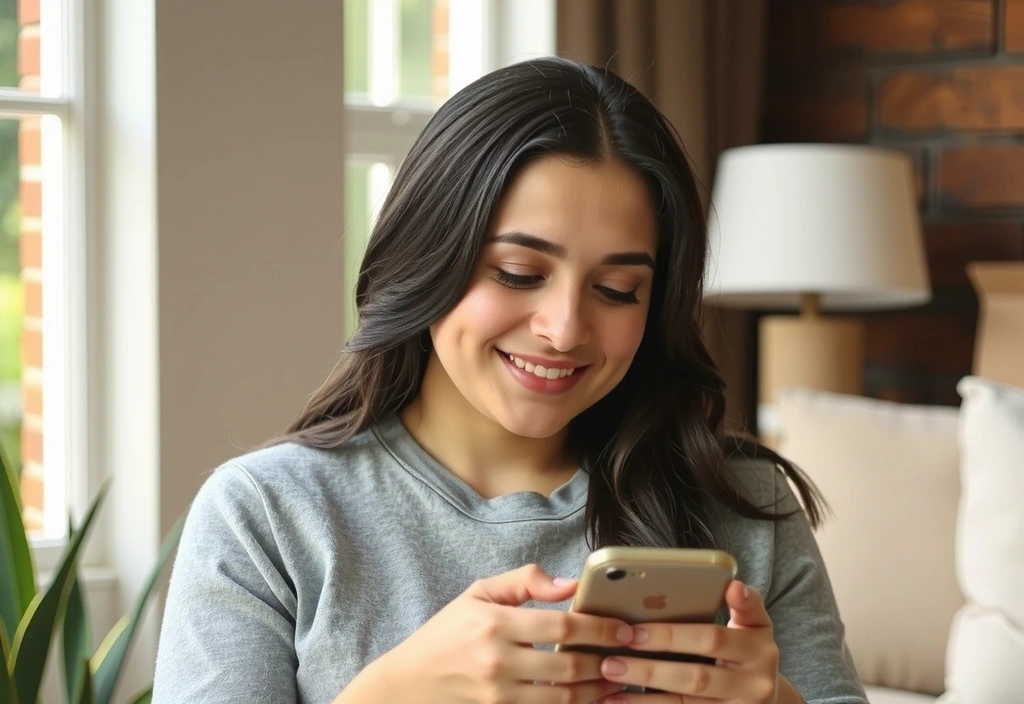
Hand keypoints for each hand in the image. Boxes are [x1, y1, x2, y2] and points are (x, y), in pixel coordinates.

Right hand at [360, 564, 632, 703]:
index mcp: (494, 623)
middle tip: (632, 656)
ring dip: (599, 692)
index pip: (562, 628)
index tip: (625, 629)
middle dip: (608, 662)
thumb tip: (570, 584)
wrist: (407, 684)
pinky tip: (593, 702)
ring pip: (564, 699)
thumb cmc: (446, 633)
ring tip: (620, 681)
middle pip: (570, 667)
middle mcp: (498, 662)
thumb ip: (525, 582)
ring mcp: (498, 696)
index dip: (601, 629)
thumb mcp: (478, 593)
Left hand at [597, 580, 779, 702]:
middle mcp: (754, 686)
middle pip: (694, 678)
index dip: (671, 636)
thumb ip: (745, 605)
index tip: (632, 631)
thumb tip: (734, 585)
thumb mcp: (756, 627)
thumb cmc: (749, 652)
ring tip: (609, 685)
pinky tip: (621, 703)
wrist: (767, 699)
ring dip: (642, 697)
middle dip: (649, 669)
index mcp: (759, 650)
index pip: (711, 639)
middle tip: (610, 661)